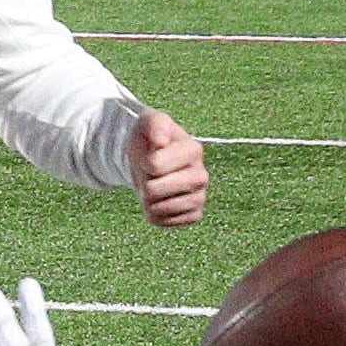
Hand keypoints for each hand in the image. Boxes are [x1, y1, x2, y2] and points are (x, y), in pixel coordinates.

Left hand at [127, 108, 206, 227]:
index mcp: (194, 150)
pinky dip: (154, 214)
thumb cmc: (150, 139)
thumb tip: (160, 142)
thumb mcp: (149, 122)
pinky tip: (160, 201)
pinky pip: (164, 223)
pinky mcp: (194, 214)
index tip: (151, 155)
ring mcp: (200, 196)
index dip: (143, 162)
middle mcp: (202, 175)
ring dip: (147, 200)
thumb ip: (155, 124)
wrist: (151, 159)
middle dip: (144, 182)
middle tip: (151, 174)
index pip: (153, 166)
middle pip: (153, 190)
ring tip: (155, 186)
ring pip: (159, 209)